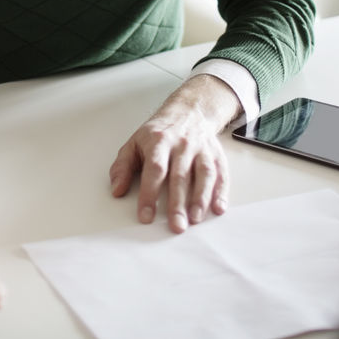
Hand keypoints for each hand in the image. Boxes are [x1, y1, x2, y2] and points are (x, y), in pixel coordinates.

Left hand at [109, 75, 237, 232]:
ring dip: (200, 198)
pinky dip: (221, 192)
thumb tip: (116, 190)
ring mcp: (201, 150)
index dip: (150, 193)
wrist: (187, 112)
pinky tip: (218, 208)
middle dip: (178, 203)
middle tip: (176, 226)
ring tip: (195, 219)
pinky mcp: (216, 155)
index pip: (154, 169)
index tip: (146, 215)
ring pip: (203, 174)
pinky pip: (221, 174)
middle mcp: (182, 145)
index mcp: (158, 142)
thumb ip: (122, 167)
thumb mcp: (134, 144)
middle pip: (180, 176)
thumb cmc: (158, 133)